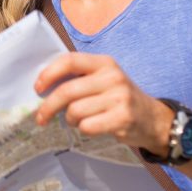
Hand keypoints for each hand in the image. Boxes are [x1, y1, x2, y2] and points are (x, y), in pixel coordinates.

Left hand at [34, 52, 171, 154]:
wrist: (154, 119)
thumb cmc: (119, 98)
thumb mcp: (103, 80)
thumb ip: (79, 78)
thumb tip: (42, 86)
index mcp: (104, 63)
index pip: (69, 61)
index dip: (49, 74)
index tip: (37, 88)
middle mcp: (112, 77)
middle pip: (67, 91)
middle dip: (48, 106)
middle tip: (41, 117)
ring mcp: (119, 97)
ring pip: (75, 111)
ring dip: (70, 120)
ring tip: (77, 120)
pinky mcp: (123, 118)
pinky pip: (88, 126)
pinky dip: (83, 129)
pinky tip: (91, 127)